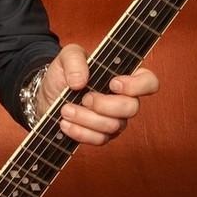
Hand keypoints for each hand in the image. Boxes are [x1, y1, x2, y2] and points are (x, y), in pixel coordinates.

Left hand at [36, 44, 158, 145]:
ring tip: (65, 109)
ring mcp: (115, 119)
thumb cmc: (64, 73)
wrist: (47, 95)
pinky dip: (79, 132)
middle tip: (84, 98)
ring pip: (112, 126)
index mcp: (124, 76)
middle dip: (105, 105)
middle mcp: (124, 99)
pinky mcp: (101, 135)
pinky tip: (65, 123)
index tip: (112, 83)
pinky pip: (98, 140)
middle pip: (132, 108)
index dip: (137, 85)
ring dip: (86, 118)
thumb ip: (75, 59)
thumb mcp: (66, 56)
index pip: (149, 82)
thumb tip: (80, 81)